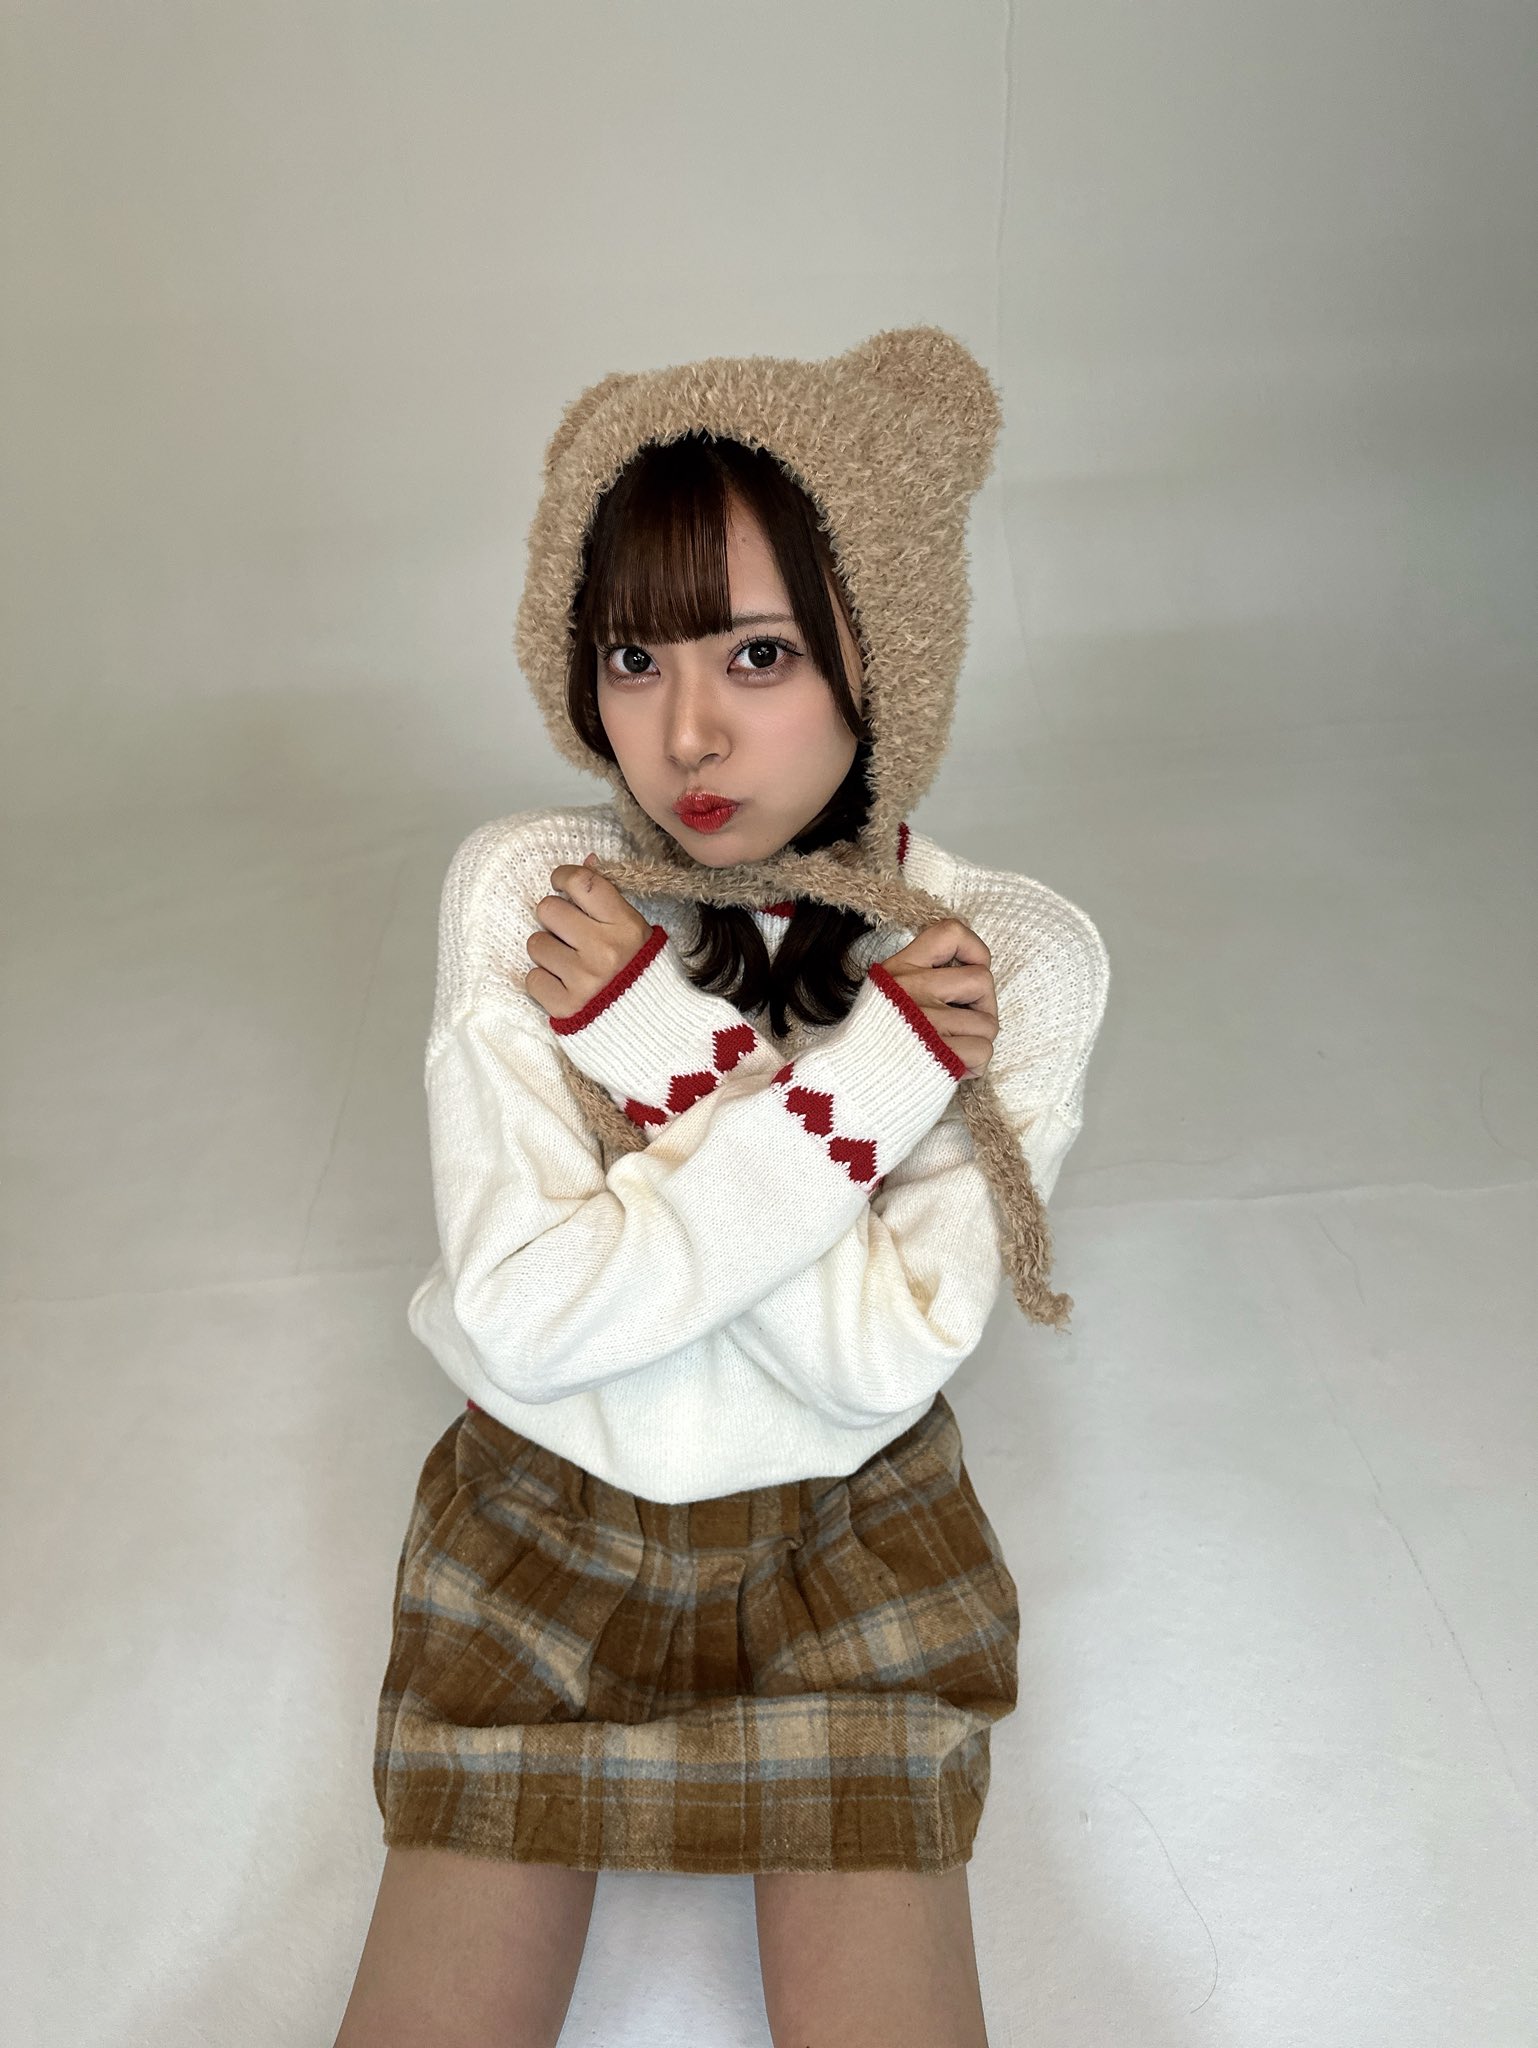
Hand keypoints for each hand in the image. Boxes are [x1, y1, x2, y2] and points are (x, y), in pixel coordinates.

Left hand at [525, 853, 653, 1020]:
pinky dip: (544, 982)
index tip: (560, 883)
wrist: (654, 1033)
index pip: (583, 883)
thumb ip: (610, 900)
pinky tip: (564, 986)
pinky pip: (533, 979)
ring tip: (567, 964)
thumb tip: (586, 862)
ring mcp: (584, 980)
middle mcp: (604, 951)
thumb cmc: (644, 975)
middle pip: (549, 910)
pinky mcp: (566, 1008)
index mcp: (627, 927)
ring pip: (536, 944)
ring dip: (547, 951)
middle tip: (566, 932)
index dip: (564, 877)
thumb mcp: (637, 933)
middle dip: (553, 919)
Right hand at [877, 918, 997, 1075]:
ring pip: (988, 1023)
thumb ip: (915, 980)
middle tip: (965, 1026)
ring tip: (955, 1053)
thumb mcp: (882, 998)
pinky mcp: (939, 1054)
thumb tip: (970, 974)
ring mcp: (926, 1022)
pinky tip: (953, 1071)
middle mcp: (911, 990)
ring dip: (978, 1043)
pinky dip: (974, 1066)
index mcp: (898, 971)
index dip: (973, 949)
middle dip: (984, 1007)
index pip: (950, 933)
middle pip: (982, 980)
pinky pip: (983, 1051)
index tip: (972, 968)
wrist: (846, 1093)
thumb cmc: (871, 1050)